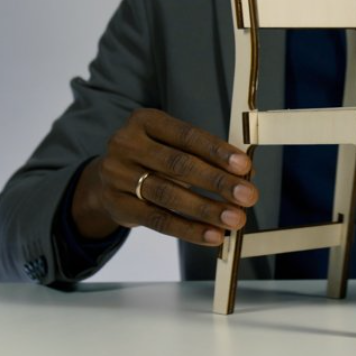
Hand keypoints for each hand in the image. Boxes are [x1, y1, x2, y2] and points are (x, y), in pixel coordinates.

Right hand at [71, 109, 258, 245]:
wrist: (107, 181)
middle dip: (217, 182)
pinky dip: (188, 229)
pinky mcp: (117, 205)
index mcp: (145, 121)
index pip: (187, 135)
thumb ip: (207, 157)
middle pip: (178, 164)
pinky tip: (212, 235)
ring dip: (206, 209)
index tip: (245, 167)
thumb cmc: (154, 159)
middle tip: (248, 196)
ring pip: (168, 194)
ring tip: (235, 219)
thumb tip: (247, 175)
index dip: (217, 151)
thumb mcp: (174, 147)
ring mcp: (117, 175)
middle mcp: (126, 143)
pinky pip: (158, 220)